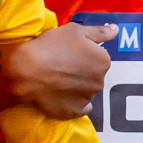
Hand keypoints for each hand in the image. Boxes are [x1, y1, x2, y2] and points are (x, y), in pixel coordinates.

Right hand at [0, 22, 117, 119]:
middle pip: (93, 75)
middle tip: (61, 65)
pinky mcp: (74, 112)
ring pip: (85, 91)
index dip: (83, 54)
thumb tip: (116, 30)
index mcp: (103, 61)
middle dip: (82, 71)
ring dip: (76, 87)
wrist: (27, 70)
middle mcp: (100, 81)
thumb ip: (99, 31)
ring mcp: (87, 99)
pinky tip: (60, 95)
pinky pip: (78, 108)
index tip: (68, 52)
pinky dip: (71, 102)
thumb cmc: (51, 45)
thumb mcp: (75, 30)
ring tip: (56, 79)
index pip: (98, 57)